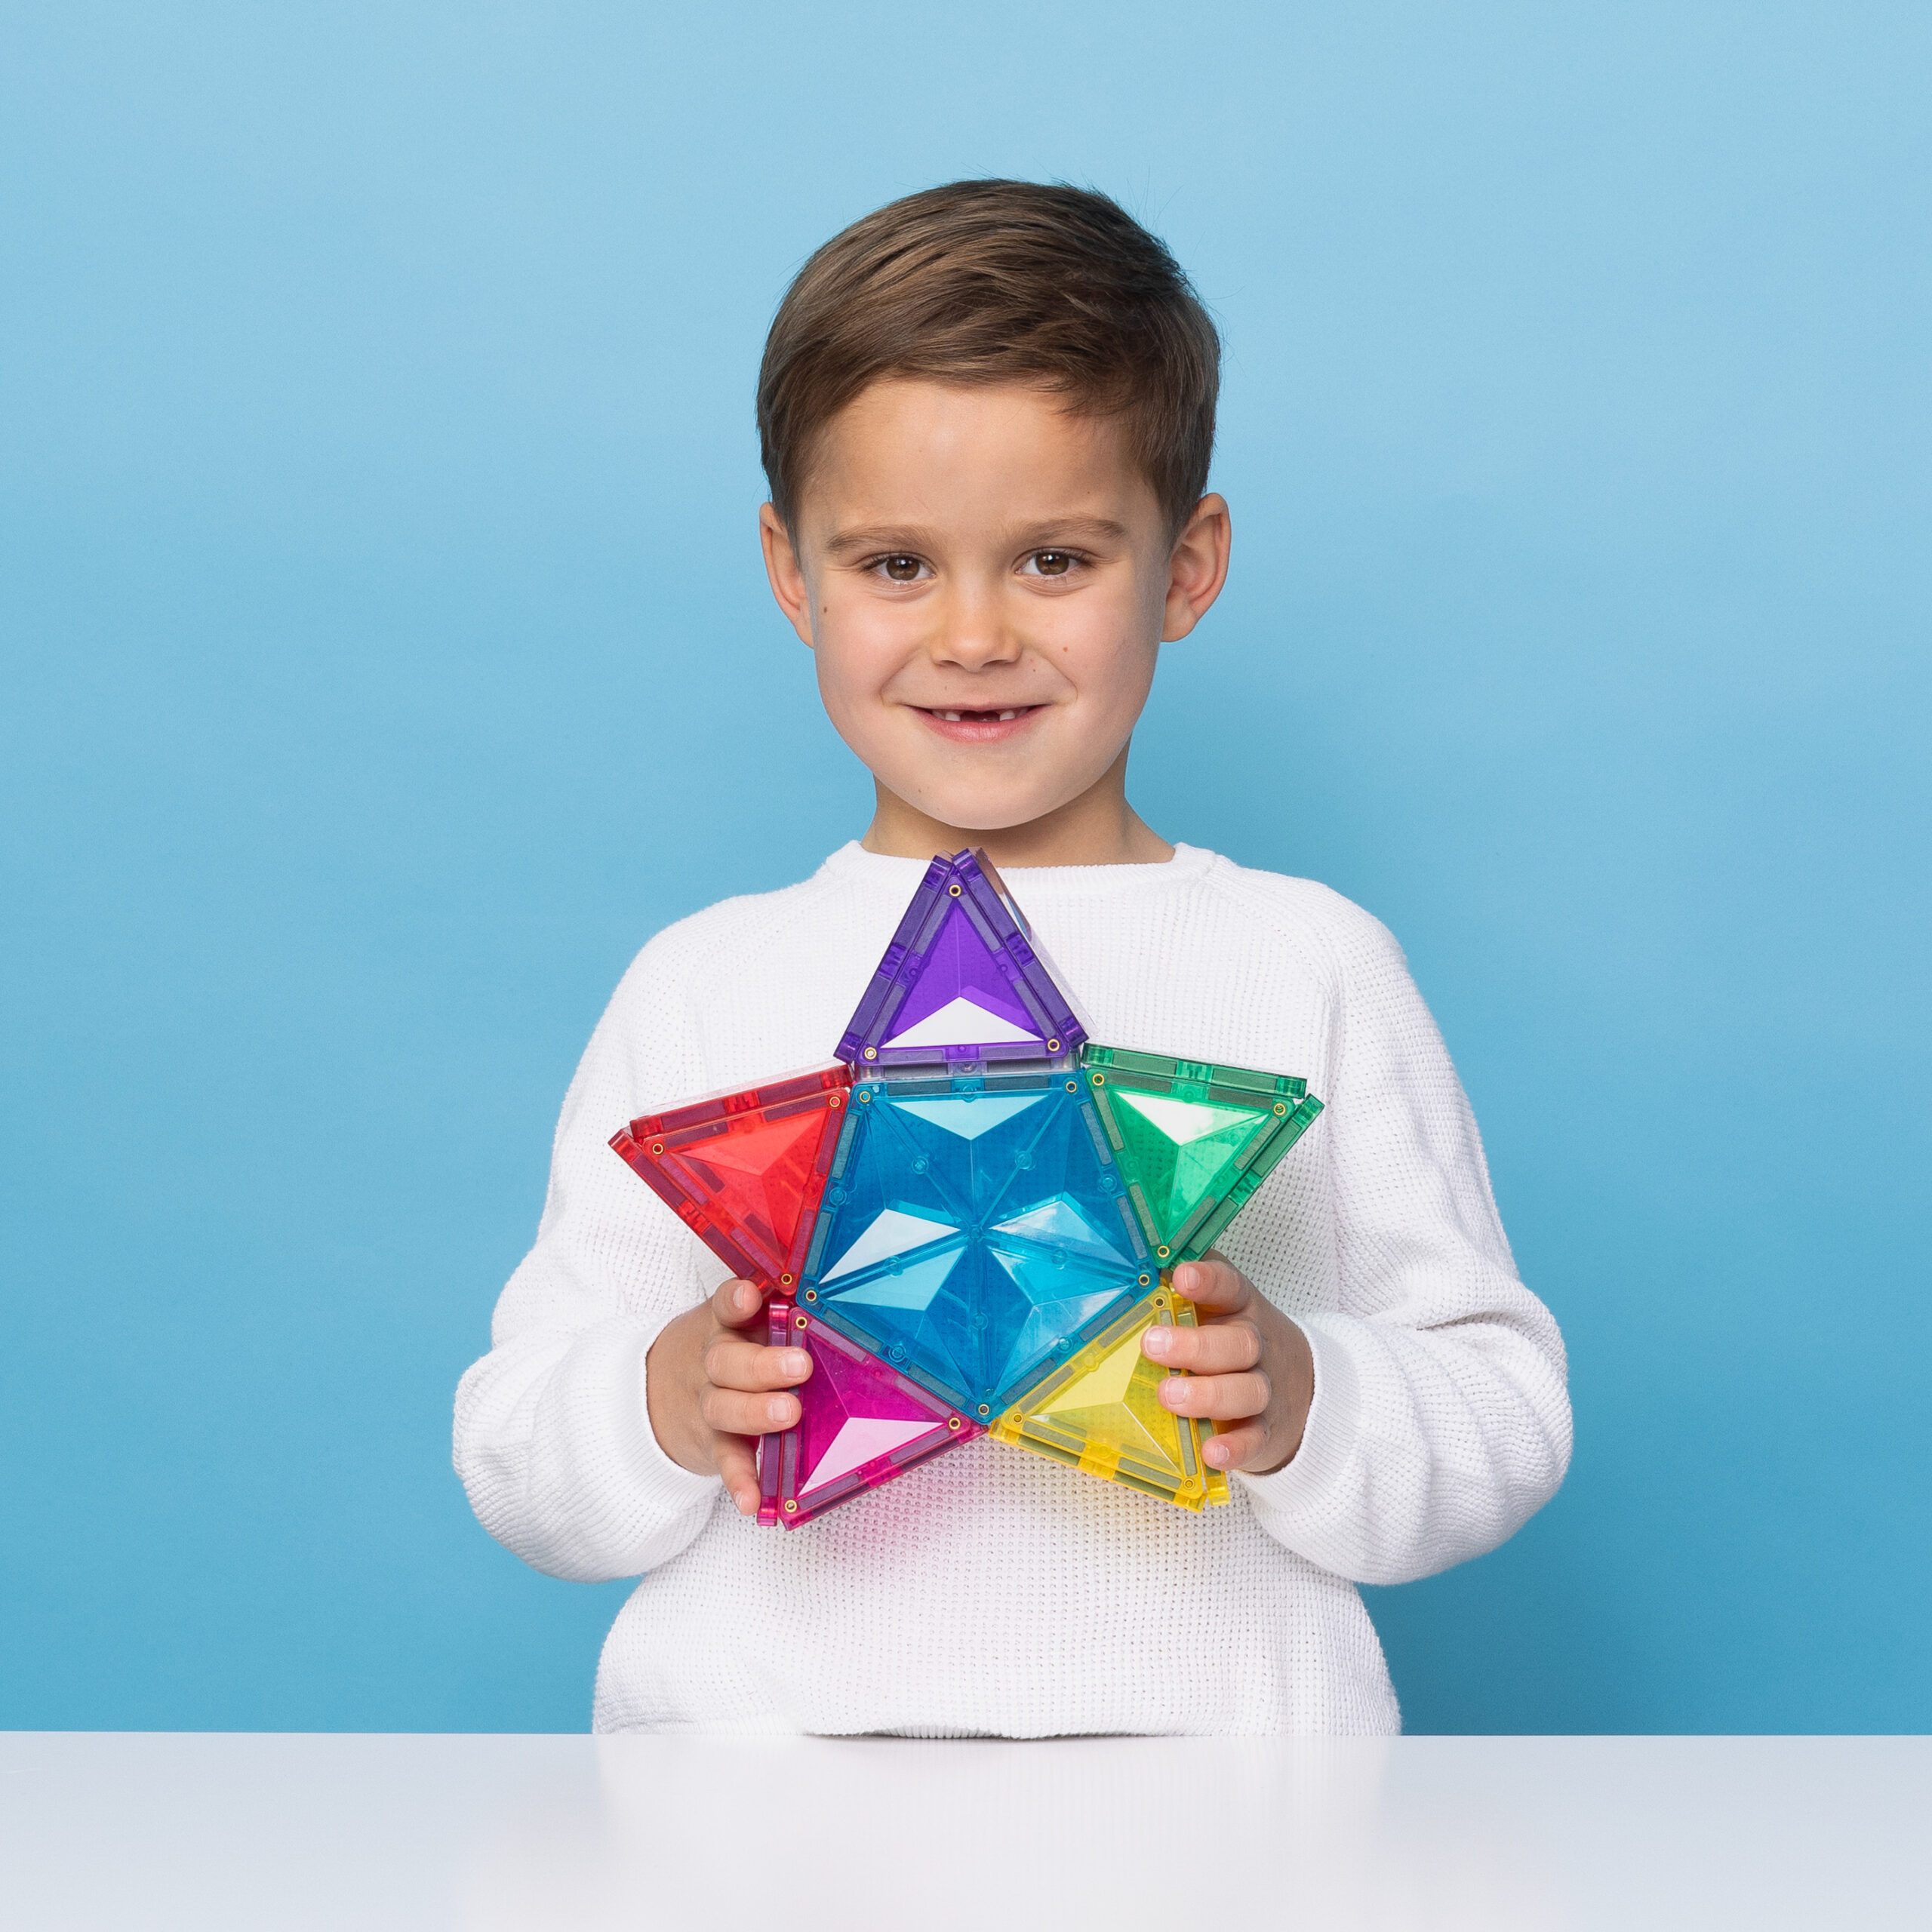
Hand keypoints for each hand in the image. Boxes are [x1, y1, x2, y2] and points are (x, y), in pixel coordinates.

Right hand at [644, 1279, 812, 1514]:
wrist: (656, 1390)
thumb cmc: (727, 1349)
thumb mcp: (741, 1323)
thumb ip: (779, 1316)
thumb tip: (844, 1311)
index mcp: (726, 1325)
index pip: (725, 1306)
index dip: (735, 1301)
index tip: (749, 1297)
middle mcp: (714, 1362)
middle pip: (726, 1360)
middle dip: (761, 1365)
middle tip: (798, 1366)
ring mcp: (710, 1403)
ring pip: (724, 1407)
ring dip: (755, 1412)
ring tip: (787, 1413)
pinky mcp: (713, 1442)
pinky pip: (726, 1460)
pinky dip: (739, 1480)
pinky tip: (752, 1500)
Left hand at [1141, 1255, 1313, 1474]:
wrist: (1300, 1385)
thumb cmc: (1235, 1340)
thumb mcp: (1220, 1308)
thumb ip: (1182, 1291)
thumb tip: (1132, 1265)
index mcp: (1240, 1308)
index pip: (1229, 1287)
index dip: (1207, 1281)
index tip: (1181, 1277)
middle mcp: (1256, 1345)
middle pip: (1239, 1342)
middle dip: (1196, 1344)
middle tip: (1153, 1345)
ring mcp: (1265, 1389)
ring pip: (1248, 1390)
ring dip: (1209, 1394)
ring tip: (1169, 1396)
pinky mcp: (1267, 1430)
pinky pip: (1255, 1439)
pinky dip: (1235, 1447)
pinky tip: (1210, 1451)